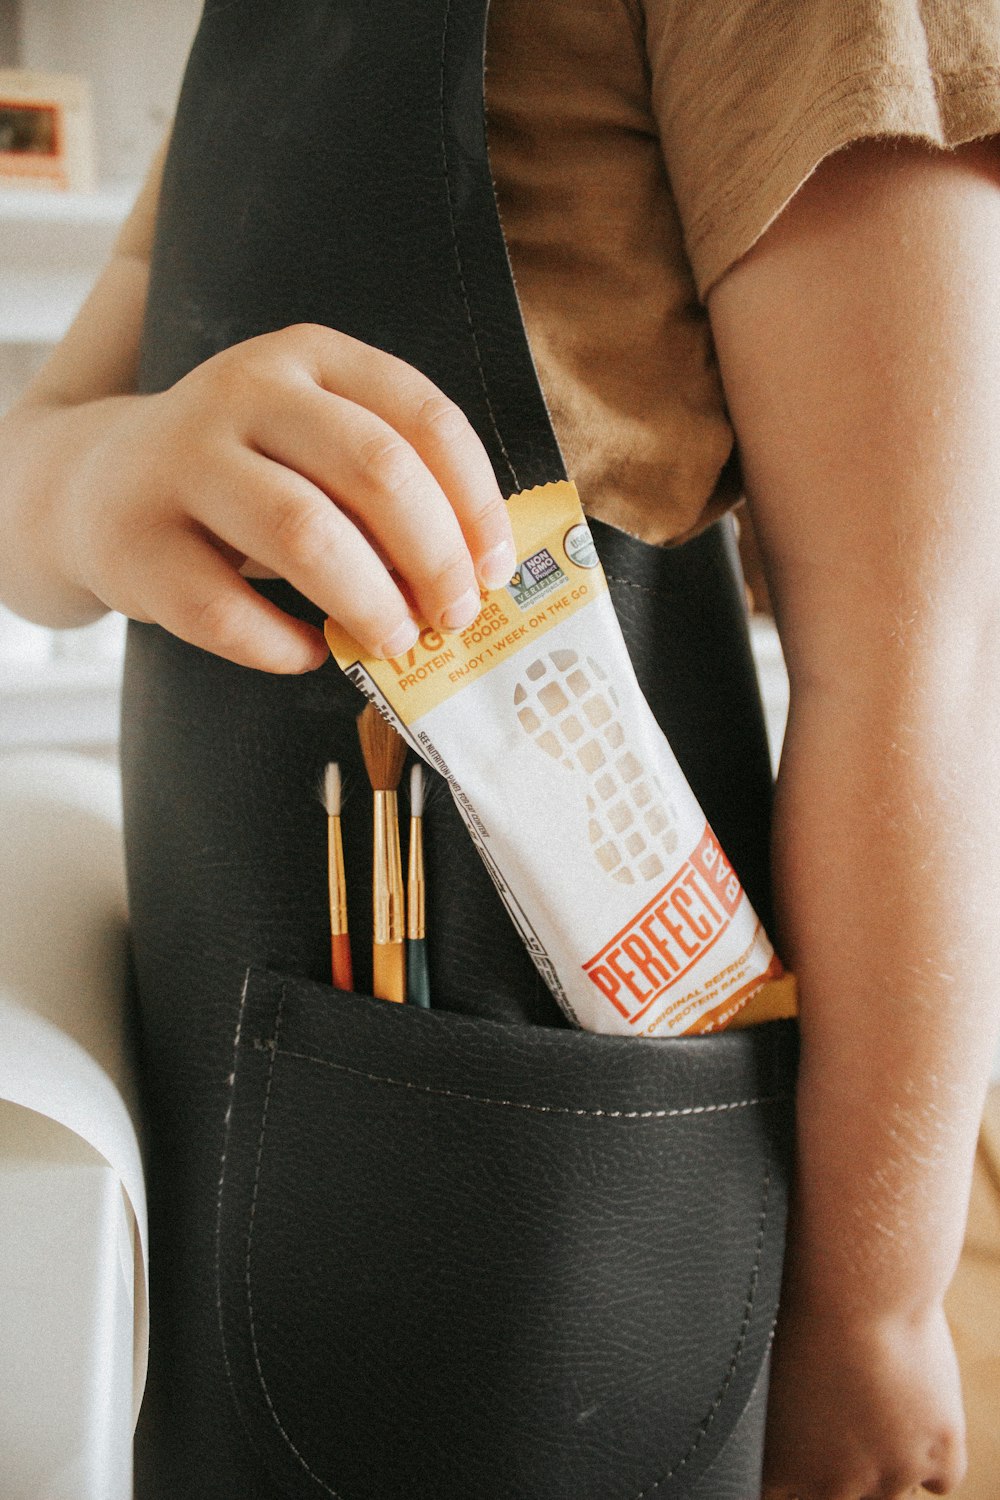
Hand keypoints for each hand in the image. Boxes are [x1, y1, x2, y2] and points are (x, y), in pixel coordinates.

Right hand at [53, 323, 515, 671]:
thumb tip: (475, 574)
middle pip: (376, 471)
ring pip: (305, 534)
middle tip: (454, 616)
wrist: (95, 485)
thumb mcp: (314, 443)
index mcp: (311, 358)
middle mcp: (244, 390)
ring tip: (395, 642)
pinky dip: (283, 646)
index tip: (496, 571)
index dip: (475, 503)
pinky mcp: (137, 542)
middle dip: (435, 557)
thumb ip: (387, 484)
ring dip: (370, 604)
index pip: (425, 417)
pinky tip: (308, 653)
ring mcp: (182, 460)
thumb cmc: (243, 477)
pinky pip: (227, 611)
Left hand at [763, 1295, 965, 1498]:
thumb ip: (775, 1412)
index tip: (806, 1438)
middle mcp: (835, 1485)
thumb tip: (781, 1416)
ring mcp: (892, 1474)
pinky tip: (914, 1417)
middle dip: (837, 1466)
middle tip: (841, 1417)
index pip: (784, 1498)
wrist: (855, 1286)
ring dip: (883, 1458)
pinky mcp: (941, 1453)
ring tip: (872, 1402)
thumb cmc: (795, 1309)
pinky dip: (932, 1456)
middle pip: (837, 1498)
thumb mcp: (765, 1367)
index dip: (798, 1466)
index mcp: (783, 1468)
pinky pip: (940, 1480)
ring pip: (889, 1493)